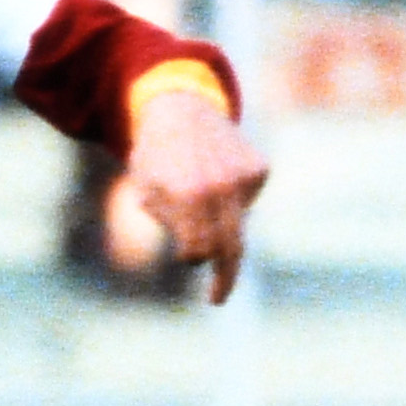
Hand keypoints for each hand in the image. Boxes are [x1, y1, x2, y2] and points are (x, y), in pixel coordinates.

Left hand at [125, 85, 268, 302]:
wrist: (180, 107)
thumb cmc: (156, 156)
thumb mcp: (146, 192)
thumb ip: (170, 225)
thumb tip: (199, 255)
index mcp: (188, 194)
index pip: (198, 251)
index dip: (189, 258)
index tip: (189, 260)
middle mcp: (221, 186)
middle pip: (230, 248)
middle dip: (224, 278)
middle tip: (217, 298)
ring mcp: (244, 177)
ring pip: (238, 225)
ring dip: (220, 225)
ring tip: (195, 192)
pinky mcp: (259, 169)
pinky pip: (246, 201)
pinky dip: (231, 198)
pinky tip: (215, 174)